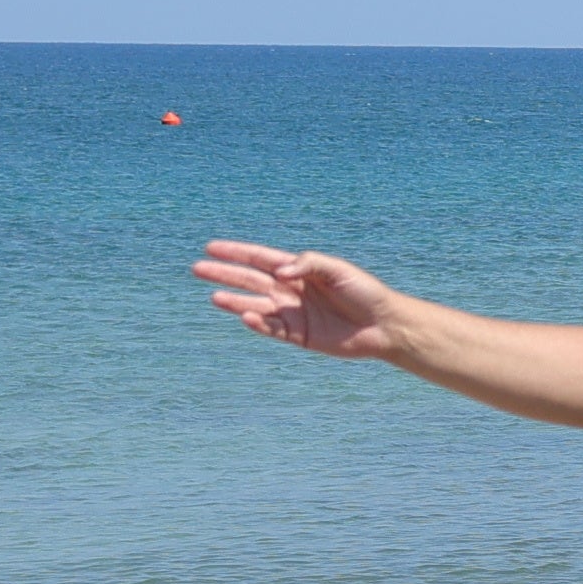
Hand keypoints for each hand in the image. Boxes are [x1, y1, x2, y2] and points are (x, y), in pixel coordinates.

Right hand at [195, 240, 411, 360]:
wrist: (384, 325)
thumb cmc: (364, 292)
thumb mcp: (338, 270)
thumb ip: (307, 264)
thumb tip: (278, 271)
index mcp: (300, 271)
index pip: (260, 259)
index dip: (236, 253)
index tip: (211, 247)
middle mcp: (291, 290)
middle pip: (250, 280)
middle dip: (225, 274)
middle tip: (198, 269)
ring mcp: (292, 313)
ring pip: (255, 305)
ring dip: (234, 301)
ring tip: (214, 297)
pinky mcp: (298, 335)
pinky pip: (271, 329)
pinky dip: (257, 323)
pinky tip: (245, 316)